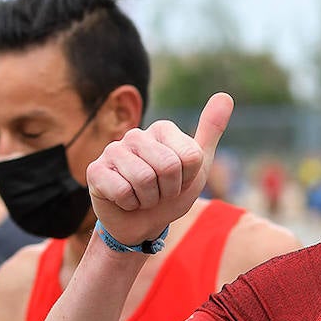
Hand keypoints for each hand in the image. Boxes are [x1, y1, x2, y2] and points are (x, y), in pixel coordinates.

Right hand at [85, 93, 232, 244]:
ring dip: (148, 199)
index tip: (178, 182)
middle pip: (168, 166)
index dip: (187, 179)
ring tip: (143, 197)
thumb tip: (225, 96)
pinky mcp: (95, 170)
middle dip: (168, 190)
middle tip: (159, 193)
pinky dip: (129, 204)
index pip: (190, 157)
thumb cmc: (169, 194)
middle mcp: (136, 135)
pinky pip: (122, 190)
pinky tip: (125, 200)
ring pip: (144, 179)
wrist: (141, 224)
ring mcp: (112, 151)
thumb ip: (210, 131)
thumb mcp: (197, 167)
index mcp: (162, 130)